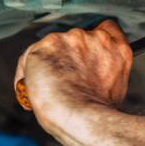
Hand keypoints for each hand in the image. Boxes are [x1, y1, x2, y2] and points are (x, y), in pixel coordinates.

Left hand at [14, 20, 131, 135]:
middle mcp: (95, 39)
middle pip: (77, 39)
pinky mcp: (46, 45)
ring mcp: (70, 39)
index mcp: (116, 49)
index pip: (108, 28)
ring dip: (49, 62)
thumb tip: (92, 76)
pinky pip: (30, 56)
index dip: (94, 42)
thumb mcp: (116, 88)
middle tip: (65, 79)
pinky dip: (28, 71)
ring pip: (53, 47)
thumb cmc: (97, 111)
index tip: (86, 53)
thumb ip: (106, 70)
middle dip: (69, 56)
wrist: (80, 117)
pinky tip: (31, 87)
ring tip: (47, 87)